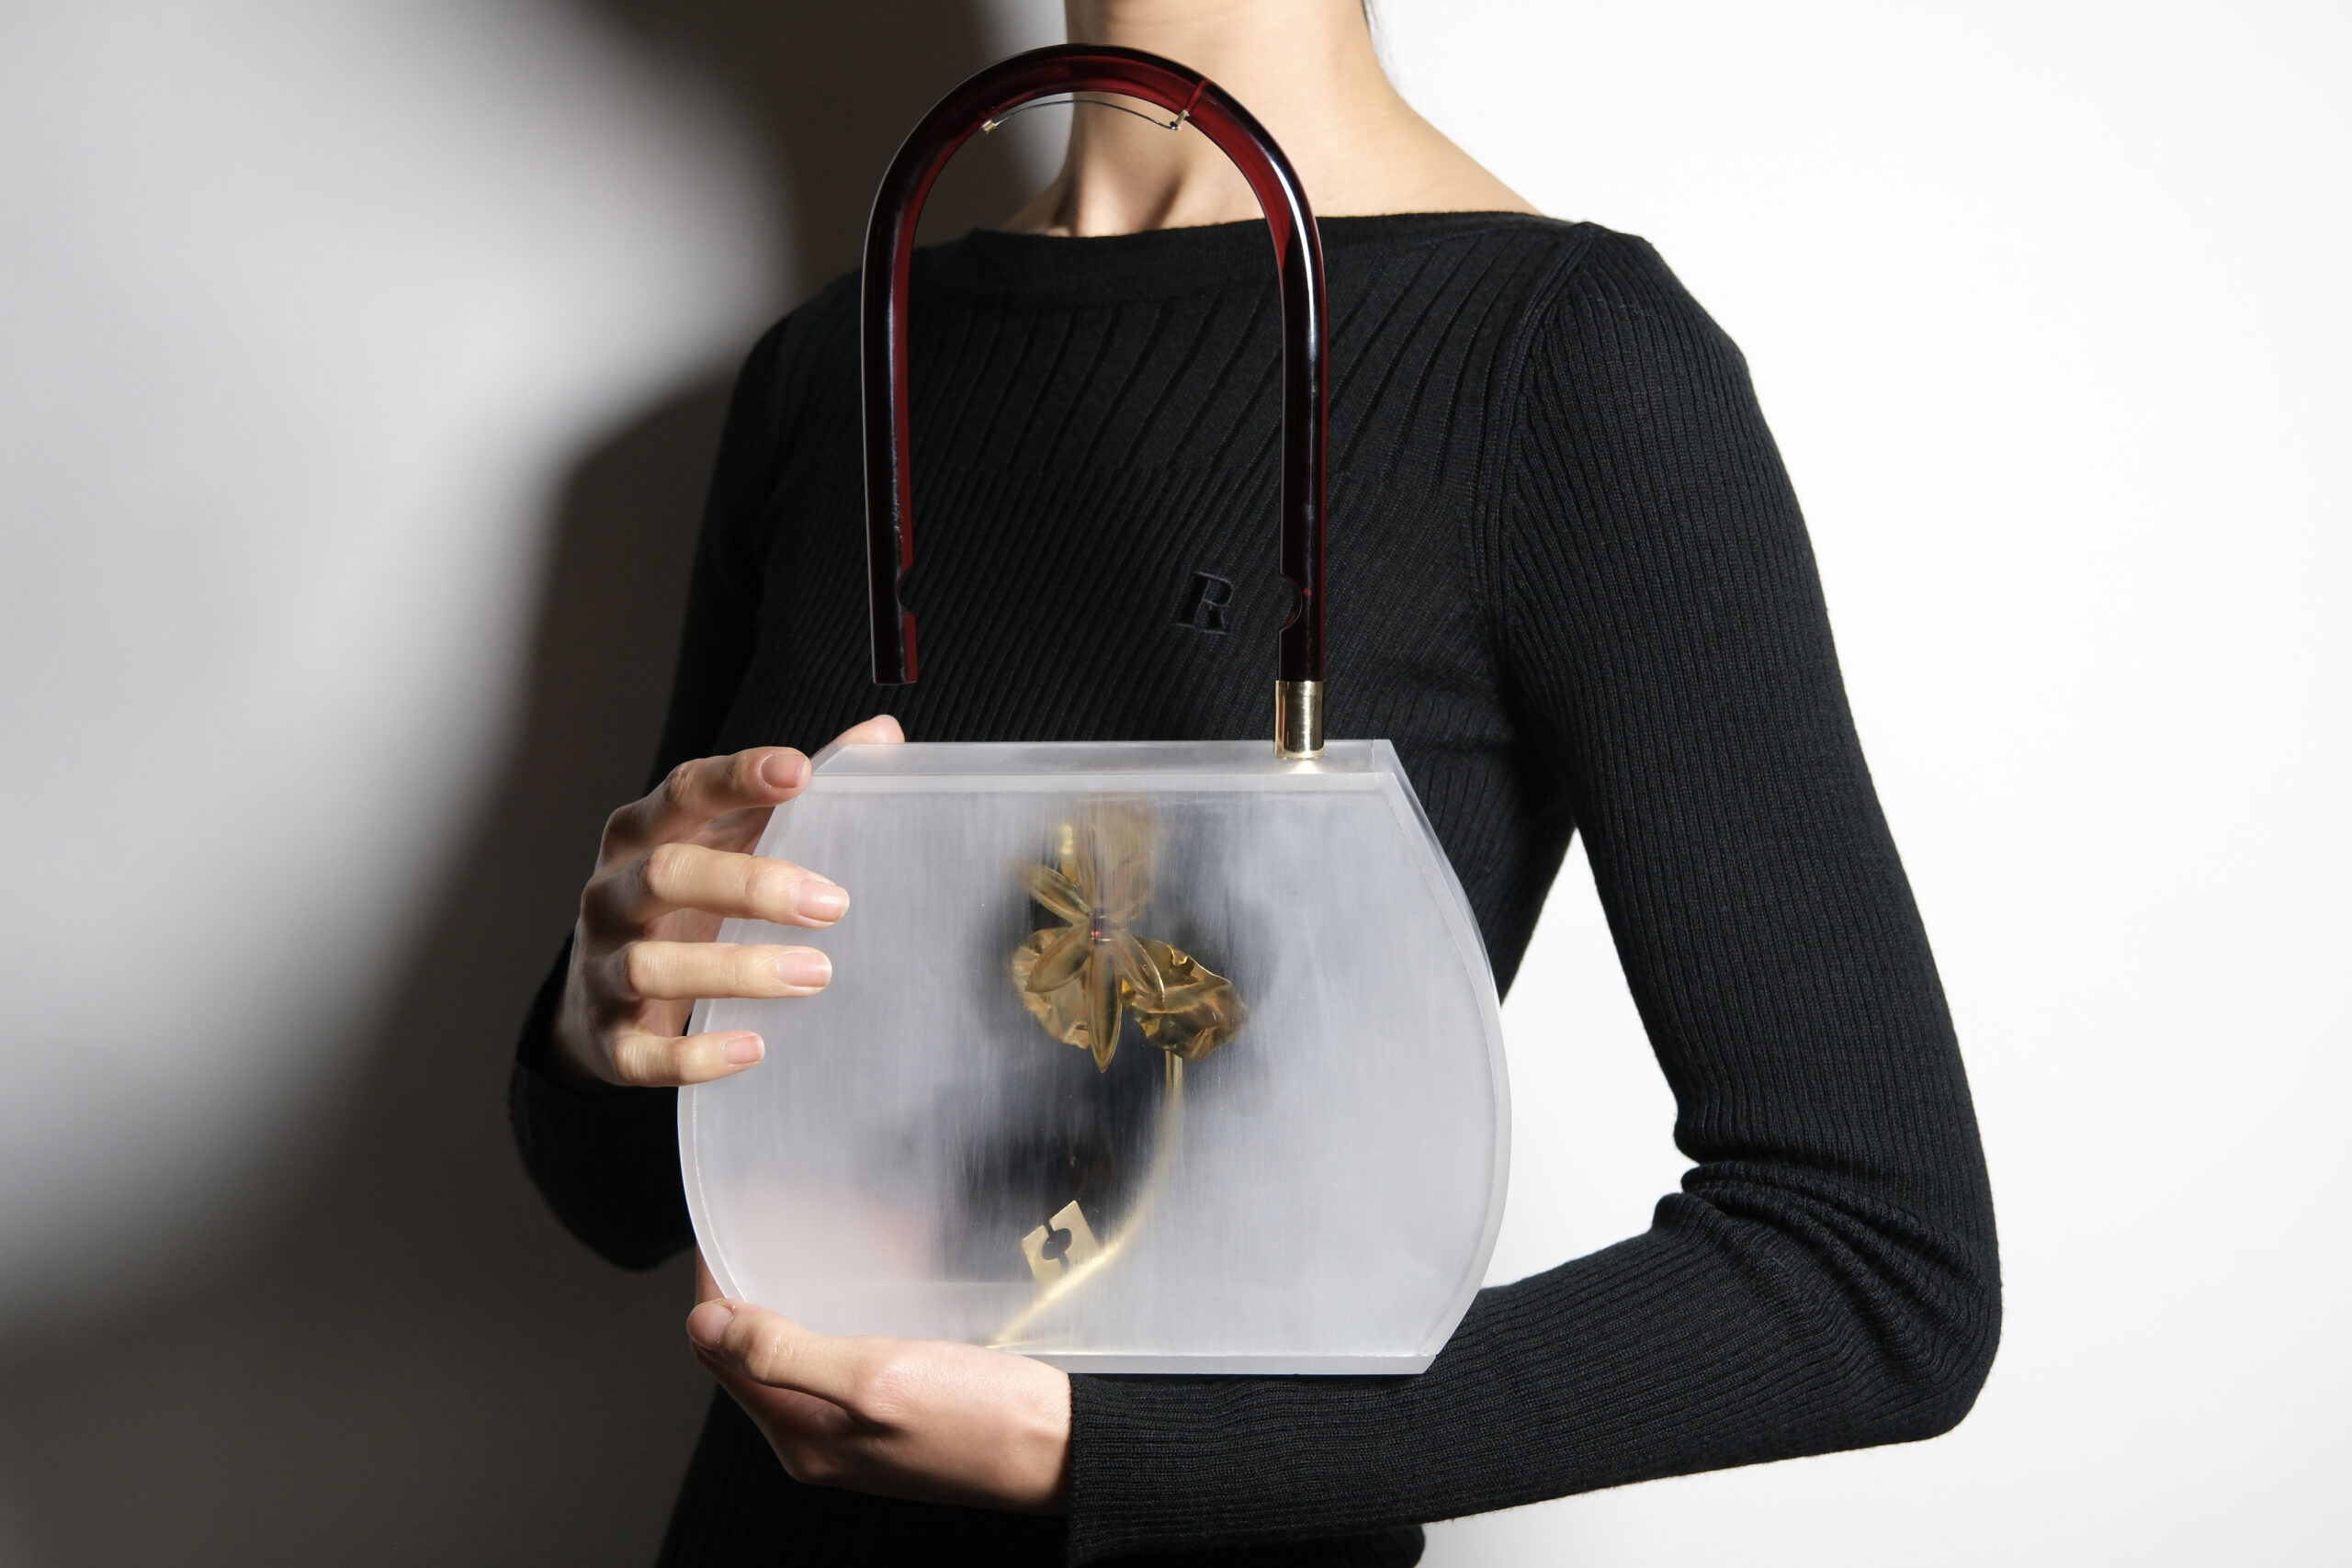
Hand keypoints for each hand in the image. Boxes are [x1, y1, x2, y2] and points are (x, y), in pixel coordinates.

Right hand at [549, 715, 902, 1088]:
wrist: (599, 1005)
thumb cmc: (687, 904)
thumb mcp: (726, 841)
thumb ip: (795, 794)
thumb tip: (884, 736)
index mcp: (643, 833)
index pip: (683, 791)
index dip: (736, 777)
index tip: (799, 771)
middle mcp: (612, 893)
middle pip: (665, 873)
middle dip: (750, 885)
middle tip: (834, 904)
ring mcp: (604, 968)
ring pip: (652, 964)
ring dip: (738, 970)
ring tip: (817, 975)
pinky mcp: (611, 1039)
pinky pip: (643, 1053)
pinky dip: (696, 1055)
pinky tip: (755, 1048)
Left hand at [686, 1254, 1072, 1511]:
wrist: (1066, 1450)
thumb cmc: (986, 1423)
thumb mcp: (878, 1380)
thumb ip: (786, 1355)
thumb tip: (707, 1326)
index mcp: (800, 1436)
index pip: (721, 1354)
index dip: (717, 1286)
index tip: (727, 1228)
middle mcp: (818, 1439)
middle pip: (755, 1352)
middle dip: (761, 1282)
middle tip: (776, 1221)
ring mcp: (854, 1429)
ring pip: (800, 1349)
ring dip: (805, 1293)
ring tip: (824, 1238)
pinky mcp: (892, 1414)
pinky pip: (844, 1356)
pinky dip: (848, 1311)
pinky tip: (878, 1280)